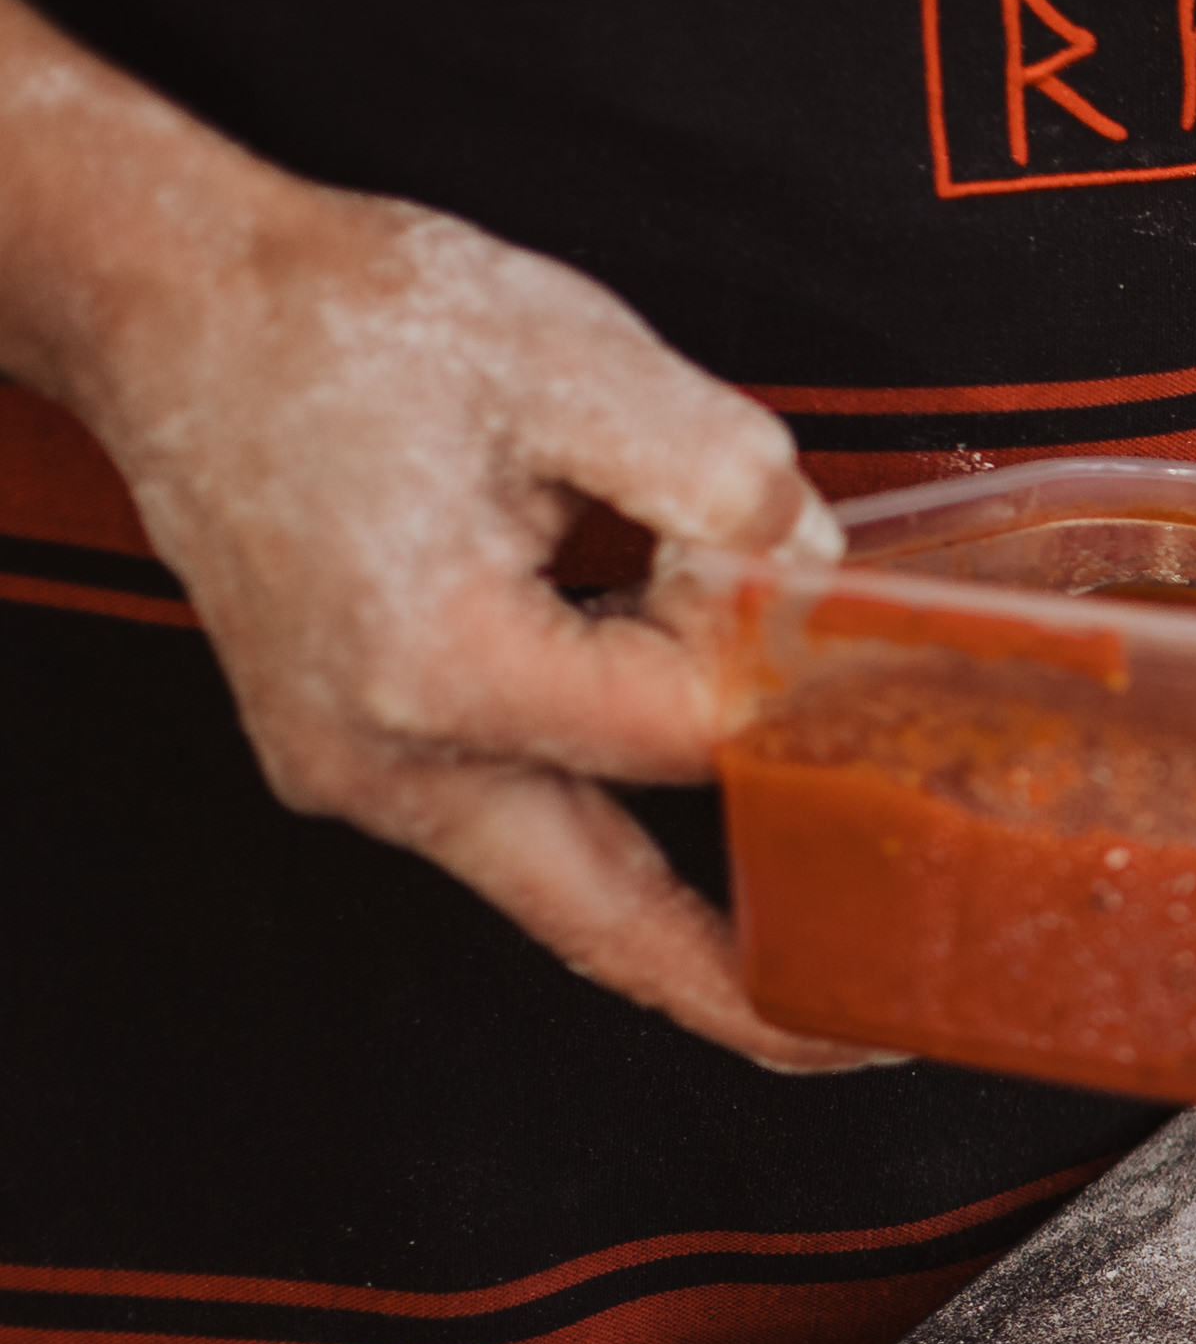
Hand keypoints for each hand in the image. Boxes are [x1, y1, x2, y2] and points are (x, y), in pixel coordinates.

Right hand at [0, 0, 872, 1068]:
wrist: (177, 310)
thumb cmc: (341, 326)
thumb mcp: (567, 355)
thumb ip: (722, 471)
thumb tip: (818, 568)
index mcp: (436, 663)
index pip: (682, 733)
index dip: (788, 692)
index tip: (862, 660)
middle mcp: (381, 756)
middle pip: (605, 927)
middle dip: (745, 997)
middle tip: (871, 1032)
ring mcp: (360, 774)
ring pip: (565, 898)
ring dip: (692, 923)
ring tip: (825, 957)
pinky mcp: (366, 760)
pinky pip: (523, 838)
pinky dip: (625, 847)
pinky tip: (716, 859)